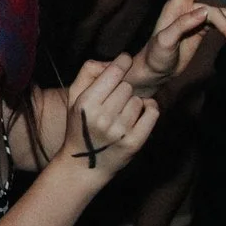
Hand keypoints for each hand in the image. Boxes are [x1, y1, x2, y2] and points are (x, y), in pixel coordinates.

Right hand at [59, 59, 157, 176]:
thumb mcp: (74, 99)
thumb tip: (114, 60)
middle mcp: (102, 118)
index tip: (125, 61)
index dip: (122, 62)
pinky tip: (140, 113)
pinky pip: (152, 113)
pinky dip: (149, 110)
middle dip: (123, 90)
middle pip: (127, 86)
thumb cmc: (80, 127)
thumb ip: (87, 73)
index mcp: (85, 104)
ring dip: (134, 103)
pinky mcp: (134, 143)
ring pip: (139, 100)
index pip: (114, 72)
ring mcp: (119, 132)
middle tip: (115, 101)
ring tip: (122, 113)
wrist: (84, 166)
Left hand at [136, 0, 225, 84]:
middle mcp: (187, 8)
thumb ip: (182, 25)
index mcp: (176, 5)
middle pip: (215, 9)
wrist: (154, 72)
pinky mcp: (200, 29)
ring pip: (221, 17)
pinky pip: (220, 26)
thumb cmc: (155, 56)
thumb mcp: (165, 41)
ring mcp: (195, 19)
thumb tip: (205, 12)